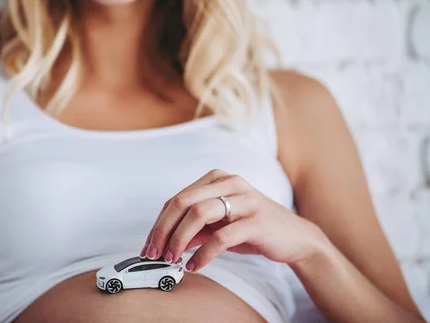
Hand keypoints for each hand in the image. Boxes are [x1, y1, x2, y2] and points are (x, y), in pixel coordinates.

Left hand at [139, 169, 329, 271]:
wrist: (294, 237)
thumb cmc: (252, 228)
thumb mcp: (219, 225)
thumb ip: (193, 229)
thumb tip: (164, 243)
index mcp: (217, 178)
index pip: (177, 199)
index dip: (159, 223)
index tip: (149, 246)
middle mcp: (229, 182)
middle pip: (182, 202)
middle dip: (163, 230)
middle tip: (154, 254)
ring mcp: (244, 199)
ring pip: (198, 214)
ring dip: (179, 240)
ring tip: (172, 259)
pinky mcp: (255, 220)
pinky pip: (221, 237)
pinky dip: (203, 254)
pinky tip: (195, 266)